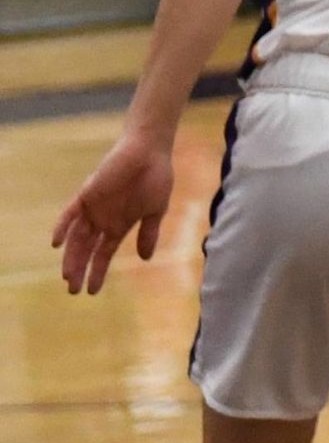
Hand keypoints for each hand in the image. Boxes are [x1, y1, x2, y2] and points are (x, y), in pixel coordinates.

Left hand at [52, 132, 174, 293]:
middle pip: (86, 249)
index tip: (92, 292)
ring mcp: (93, 207)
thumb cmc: (156, 177)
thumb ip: (149, 233)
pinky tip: (57, 243)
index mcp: (119, 225)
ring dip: (71, 256)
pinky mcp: (87, 194)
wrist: (150, 151)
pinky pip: (70, 213)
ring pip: (76, 237)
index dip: (97, 272)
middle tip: (74, 290)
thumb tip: (146, 259)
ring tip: (68, 276)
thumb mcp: (156, 210)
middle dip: (80, 270)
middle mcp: (103, 219)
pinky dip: (62, 227)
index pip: (104, 254)